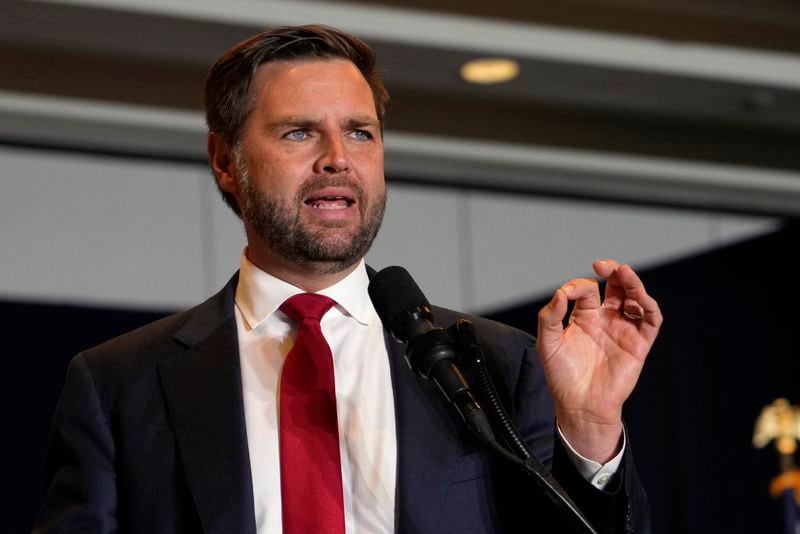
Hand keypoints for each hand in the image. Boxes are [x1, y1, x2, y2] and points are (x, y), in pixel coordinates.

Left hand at [537, 259, 661, 462]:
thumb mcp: (547, 343)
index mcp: (584, 316)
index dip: (578, 285)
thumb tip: (560, 293)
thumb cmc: (562, 376)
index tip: (568, 294)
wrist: (579, 406)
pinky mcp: (638, 344)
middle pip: (617, 287)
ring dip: (633, 283)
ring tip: (624, 273)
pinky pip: (651, 321)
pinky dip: (649, 306)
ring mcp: (623, 330)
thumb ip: (549, 317)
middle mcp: (606, 319)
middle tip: (604, 265)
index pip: (587, 289)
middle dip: (613, 271)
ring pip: (635, 299)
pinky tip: (639, 298)